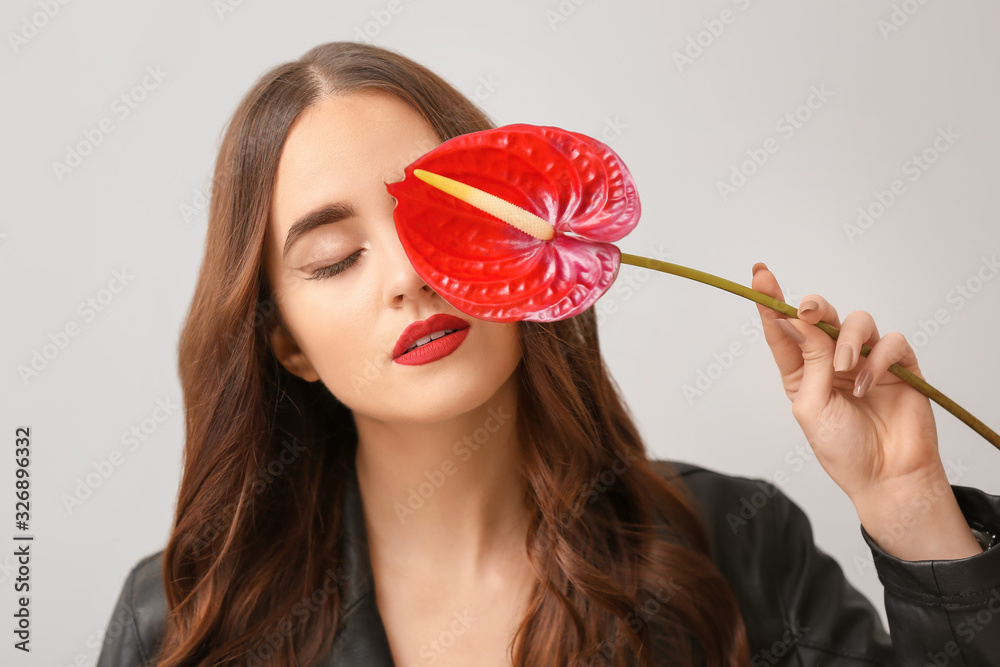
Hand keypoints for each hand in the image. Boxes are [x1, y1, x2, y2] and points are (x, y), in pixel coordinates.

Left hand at [750, 262, 981, 560]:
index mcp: (801, 370)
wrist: (886, 478)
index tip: (759, 274)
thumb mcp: (811, 405)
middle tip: (807, 311)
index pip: (784, 329)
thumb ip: (808, 360)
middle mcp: (831, 360)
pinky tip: (867, 383)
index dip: (770, 299)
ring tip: (843, 370)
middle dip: (813, 306)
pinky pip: (890, 342)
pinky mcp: (899, 366)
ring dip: (846, 340)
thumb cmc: (843, 449)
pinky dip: (877, 359)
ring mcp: (866, 360)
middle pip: (821, 315)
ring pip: (857, 321)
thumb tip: (798, 318)